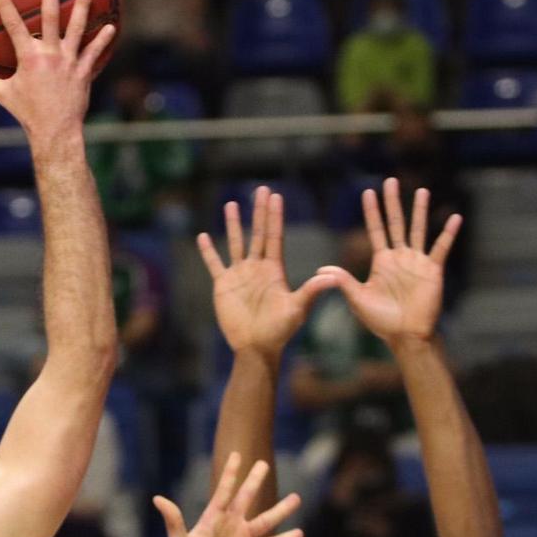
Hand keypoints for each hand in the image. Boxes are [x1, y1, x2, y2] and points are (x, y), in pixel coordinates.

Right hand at [0, 0, 115, 157]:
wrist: (54, 131)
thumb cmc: (26, 112)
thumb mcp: (1, 94)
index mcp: (28, 58)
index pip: (13, 26)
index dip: (5, 5)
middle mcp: (50, 54)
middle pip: (50, 17)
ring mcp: (69, 61)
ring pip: (77, 27)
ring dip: (82, 5)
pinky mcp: (83, 71)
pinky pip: (94, 51)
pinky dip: (102, 39)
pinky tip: (110, 26)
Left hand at [160, 452, 303, 536]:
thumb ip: (174, 522)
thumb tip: (158, 499)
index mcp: (212, 520)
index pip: (223, 492)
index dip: (230, 474)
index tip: (237, 455)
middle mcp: (229, 526)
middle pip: (246, 499)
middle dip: (254, 481)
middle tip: (264, 463)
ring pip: (265, 521)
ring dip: (280, 510)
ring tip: (297, 498)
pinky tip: (299, 534)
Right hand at [196, 186, 336, 358]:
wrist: (256, 347)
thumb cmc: (279, 331)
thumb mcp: (297, 309)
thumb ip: (312, 291)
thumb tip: (334, 278)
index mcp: (274, 270)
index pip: (275, 237)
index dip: (275, 217)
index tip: (276, 197)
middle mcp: (257, 268)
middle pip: (258, 233)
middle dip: (259, 211)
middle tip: (262, 189)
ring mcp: (240, 275)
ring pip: (235, 243)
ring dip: (232, 224)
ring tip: (231, 203)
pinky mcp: (223, 285)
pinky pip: (214, 264)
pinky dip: (208, 251)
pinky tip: (202, 237)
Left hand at [330, 178, 461, 346]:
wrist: (405, 336)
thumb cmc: (381, 320)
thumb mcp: (358, 299)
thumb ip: (343, 281)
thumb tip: (322, 269)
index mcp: (381, 261)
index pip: (376, 230)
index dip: (372, 212)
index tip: (368, 192)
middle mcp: (399, 257)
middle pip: (395, 223)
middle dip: (392, 202)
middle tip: (390, 181)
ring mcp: (417, 262)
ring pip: (418, 230)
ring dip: (419, 211)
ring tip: (421, 190)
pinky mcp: (432, 270)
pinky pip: (441, 248)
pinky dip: (448, 233)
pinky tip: (455, 217)